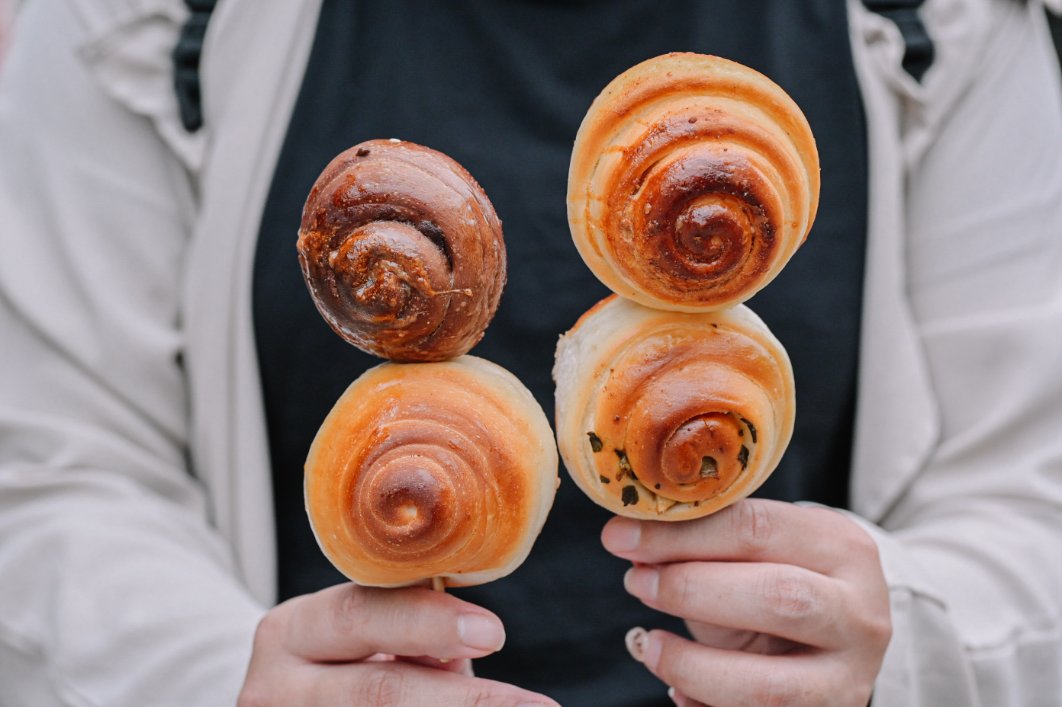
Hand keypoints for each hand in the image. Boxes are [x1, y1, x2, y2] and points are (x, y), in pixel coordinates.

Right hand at [238, 582, 557, 705]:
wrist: (293, 700)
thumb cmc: (346, 659)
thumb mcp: (365, 632)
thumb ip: (410, 627)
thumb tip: (475, 637)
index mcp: (292, 631)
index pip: (360, 615)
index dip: (429, 622)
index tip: (494, 632)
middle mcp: (275, 687)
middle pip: (376, 693)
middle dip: (462, 699)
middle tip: (532, 705)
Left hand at [602, 499, 890, 706]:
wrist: (842, 638)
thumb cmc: (785, 580)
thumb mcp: (760, 554)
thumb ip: (707, 548)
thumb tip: (631, 543)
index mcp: (844, 549)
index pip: (757, 529)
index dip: (681, 534)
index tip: (620, 537)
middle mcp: (860, 614)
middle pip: (779, 598)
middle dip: (691, 589)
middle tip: (636, 581)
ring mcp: (849, 679)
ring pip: (769, 686)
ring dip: (693, 665)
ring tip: (648, 644)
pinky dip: (706, 706)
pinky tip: (678, 688)